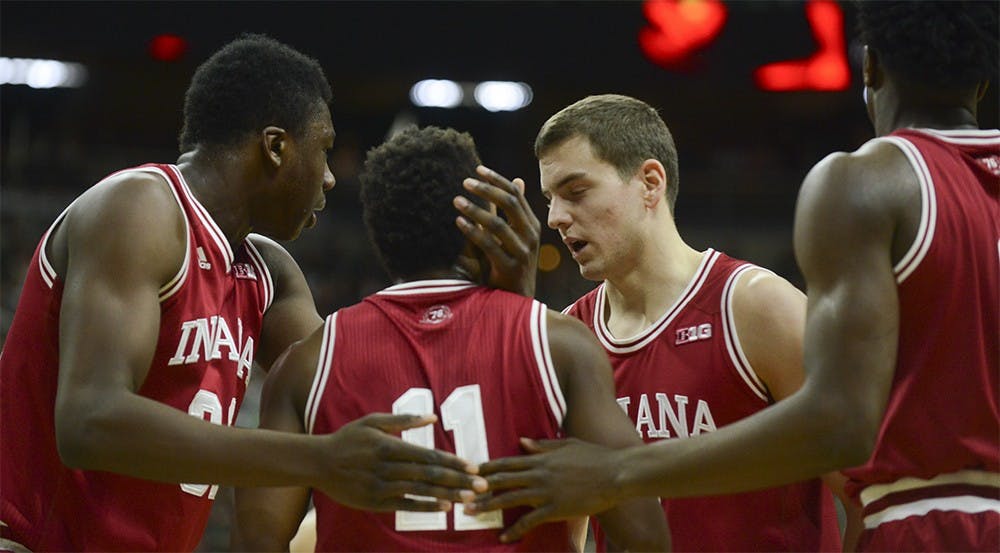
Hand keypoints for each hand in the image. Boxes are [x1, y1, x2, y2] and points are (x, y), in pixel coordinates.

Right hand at [321, 413, 486, 511]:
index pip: (428, 455)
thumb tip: (433, 417)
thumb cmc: (348, 439)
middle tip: (481, 485)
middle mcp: (388, 468)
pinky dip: (425, 507)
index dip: (452, 462)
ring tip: (469, 498)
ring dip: (447, 495)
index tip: (473, 466)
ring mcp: (382, 487)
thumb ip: (404, 420)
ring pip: (421, 492)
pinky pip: (406, 506)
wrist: (318, 463)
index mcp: (389, 446)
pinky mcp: (376, 502)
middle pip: (429, 475)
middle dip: (458, 480)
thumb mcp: (373, 421)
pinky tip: (444, 508)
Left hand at [454, 165, 539, 296]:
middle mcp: (530, 236)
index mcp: (532, 225)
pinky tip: (458, 222)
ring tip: (456, 201)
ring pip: (498, 224)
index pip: (515, 195)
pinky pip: (489, 245)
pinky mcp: (510, 268)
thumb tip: (517, 180)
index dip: (497, 179)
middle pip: (509, 203)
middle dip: (486, 190)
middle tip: (465, 182)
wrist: (518, 299)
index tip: (477, 169)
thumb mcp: (518, 234)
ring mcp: (522, 252)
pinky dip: (472, 232)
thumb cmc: (513, 263)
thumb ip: (515, 210)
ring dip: (475, 210)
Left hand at [464, 437, 622, 542]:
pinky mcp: (554, 508)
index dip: (486, 467)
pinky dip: (514, 529)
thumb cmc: (595, 456)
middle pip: (502, 480)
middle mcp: (538, 474)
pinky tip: (503, 536)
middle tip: (460, 492)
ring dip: (487, 505)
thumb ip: (543, 445)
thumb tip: (522, 442)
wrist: (616, 473)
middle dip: (479, 486)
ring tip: (470, 511)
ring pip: (509, 498)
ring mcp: (545, 491)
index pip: (507, 462)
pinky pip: (529, 521)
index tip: (470, 471)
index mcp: (541, 458)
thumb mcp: (567, 444)